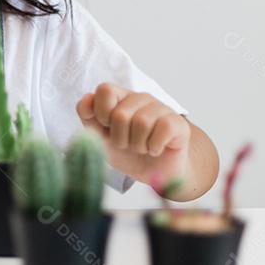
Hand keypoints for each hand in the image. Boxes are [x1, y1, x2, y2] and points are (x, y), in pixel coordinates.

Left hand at [76, 82, 191, 184]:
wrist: (155, 174)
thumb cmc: (127, 152)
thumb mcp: (100, 137)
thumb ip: (88, 117)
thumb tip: (87, 97)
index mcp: (119, 97)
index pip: (105, 90)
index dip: (102, 113)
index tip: (107, 128)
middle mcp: (140, 98)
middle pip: (120, 114)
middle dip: (120, 138)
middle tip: (127, 144)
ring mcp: (160, 107)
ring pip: (141, 122)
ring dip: (138, 145)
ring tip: (142, 147)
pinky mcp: (178, 122)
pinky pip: (162, 129)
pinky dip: (154, 147)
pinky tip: (156, 149)